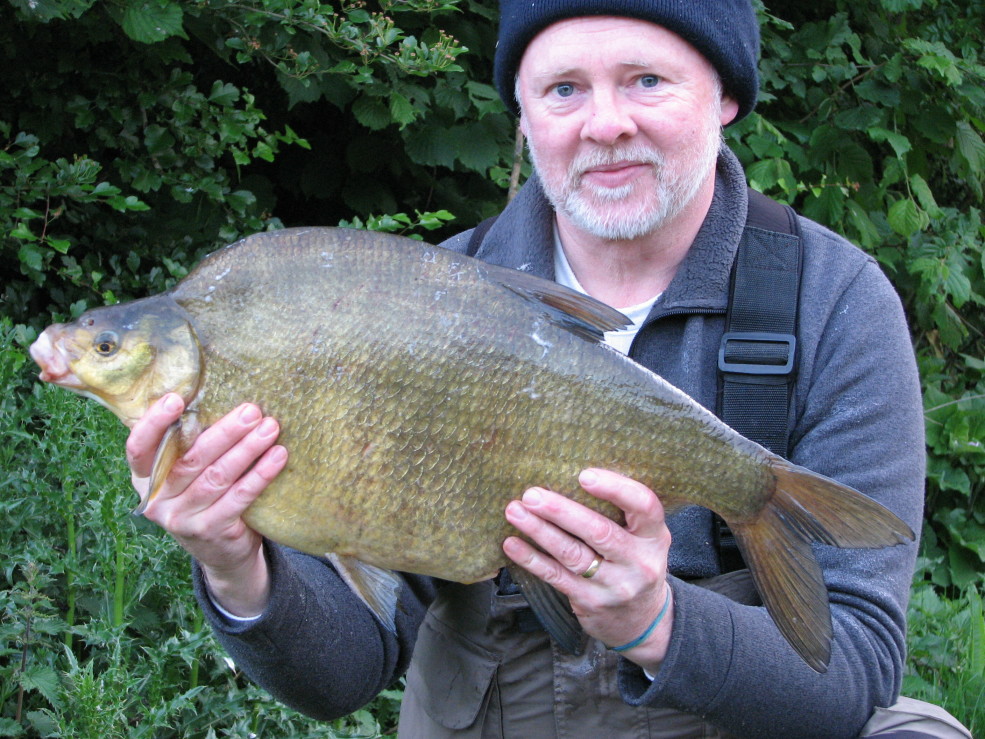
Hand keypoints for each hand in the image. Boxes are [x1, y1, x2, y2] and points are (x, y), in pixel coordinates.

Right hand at [126, 393, 287, 616]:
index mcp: (145, 478)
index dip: (153, 423)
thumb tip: (221, 395)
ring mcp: (182, 519)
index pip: (138, 448)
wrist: (223, 553)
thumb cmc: (207, 498)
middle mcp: (158, 500)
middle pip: (191, 459)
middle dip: (224, 432)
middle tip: (251, 411)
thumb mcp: (189, 475)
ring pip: (217, 477)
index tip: (177, 399)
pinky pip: (239, 497)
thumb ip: (190, 445)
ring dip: (247, 450)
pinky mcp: (210, 531)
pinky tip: (278, 457)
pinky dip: (260, 474)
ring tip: (270, 428)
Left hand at [503, 468, 672, 671]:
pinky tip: (513, 544)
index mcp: (654, 536)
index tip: (584, 475)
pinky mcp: (590, 602)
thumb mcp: (643, 537)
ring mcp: (614, 585)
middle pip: (599, 532)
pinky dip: (532, 559)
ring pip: (572, 555)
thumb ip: (622, 512)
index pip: (644, 507)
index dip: (616, 489)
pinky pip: (556, 577)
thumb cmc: (634, 562)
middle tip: (532, 494)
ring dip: (540, 531)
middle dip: (562, 511)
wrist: (642, 621)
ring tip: (515, 511)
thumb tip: (571, 472)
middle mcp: (638, 562)